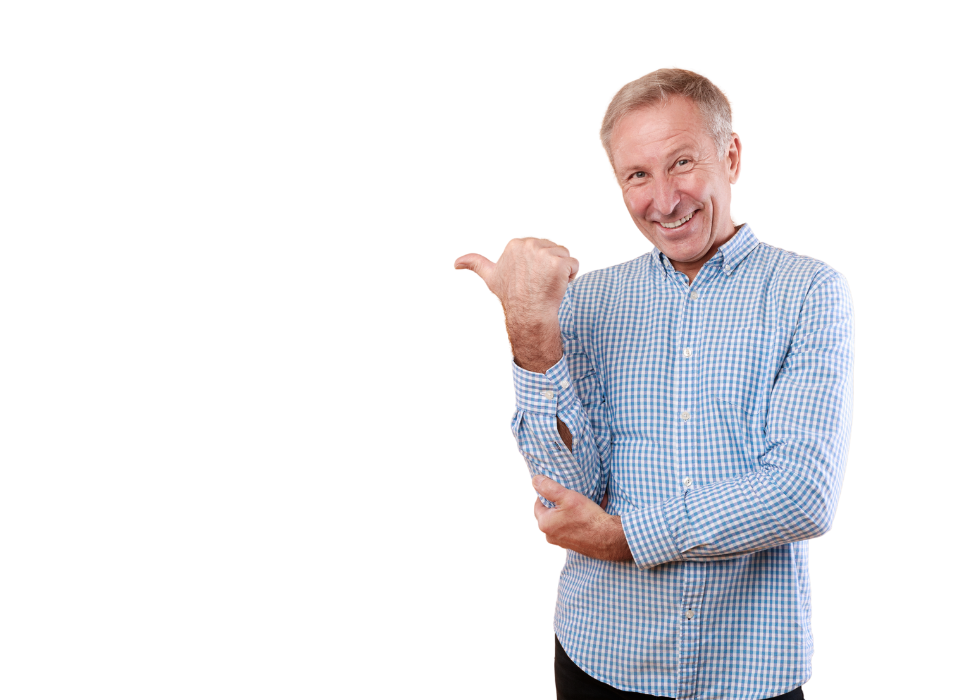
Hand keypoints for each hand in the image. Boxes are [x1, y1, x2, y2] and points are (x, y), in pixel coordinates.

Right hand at [452, 237, 578, 334]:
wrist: (529, 313)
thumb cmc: (512, 295)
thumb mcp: (491, 275)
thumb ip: (474, 263)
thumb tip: (455, 262)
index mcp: (516, 243)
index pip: (540, 248)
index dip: (538, 264)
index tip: (529, 278)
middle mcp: (529, 244)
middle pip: (553, 250)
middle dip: (550, 266)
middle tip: (539, 283)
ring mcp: (544, 253)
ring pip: (564, 257)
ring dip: (561, 272)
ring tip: (548, 285)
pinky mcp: (559, 262)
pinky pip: (574, 266)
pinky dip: (571, 277)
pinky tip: (559, 286)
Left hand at [532, 475, 626, 560]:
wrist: (608, 538)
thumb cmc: (587, 518)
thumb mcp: (567, 497)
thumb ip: (549, 487)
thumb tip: (535, 480)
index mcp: (545, 523)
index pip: (538, 503)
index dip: (547, 493)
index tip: (557, 489)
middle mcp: (550, 535)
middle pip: (548, 513)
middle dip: (556, 503)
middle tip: (568, 496)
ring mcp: (561, 542)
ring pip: (559, 520)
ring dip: (566, 512)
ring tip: (578, 504)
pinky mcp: (572, 544)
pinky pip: (569, 528)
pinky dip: (574, 520)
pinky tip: (585, 515)